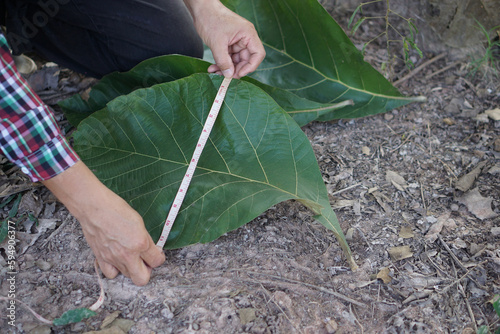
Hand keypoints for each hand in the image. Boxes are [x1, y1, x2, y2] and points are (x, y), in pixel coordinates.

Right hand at [42, 161, 164, 285]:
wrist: (95, 208)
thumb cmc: (116, 209)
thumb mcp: (139, 221)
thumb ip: (146, 239)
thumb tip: (151, 249)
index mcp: (141, 243)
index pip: (157, 261)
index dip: (159, 258)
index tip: (157, 254)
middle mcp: (128, 254)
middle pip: (142, 278)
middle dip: (147, 270)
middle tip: (146, 260)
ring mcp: (113, 259)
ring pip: (128, 276)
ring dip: (132, 268)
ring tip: (131, 257)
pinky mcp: (101, 258)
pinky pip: (111, 274)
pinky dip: (116, 269)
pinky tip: (117, 260)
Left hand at [184, 0, 265, 77]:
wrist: (201, 9)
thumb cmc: (211, 19)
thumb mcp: (217, 43)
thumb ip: (223, 61)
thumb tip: (229, 75)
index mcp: (248, 34)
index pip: (257, 54)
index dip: (250, 66)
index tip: (238, 74)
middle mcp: (245, 38)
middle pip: (246, 59)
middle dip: (235, 69)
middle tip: (225, 77)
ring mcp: (237, 41)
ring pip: (236, 60)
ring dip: (226, 68)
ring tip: (214, 72)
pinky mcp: (229, 43)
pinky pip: (228, 57)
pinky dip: (221, 63)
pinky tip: (213, 68)